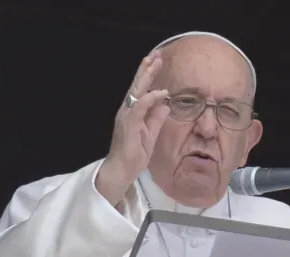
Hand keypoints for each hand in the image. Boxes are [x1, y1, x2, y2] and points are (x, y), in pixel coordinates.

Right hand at [96, 50, 170, 204]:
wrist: (123, 169)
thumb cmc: (135, 154)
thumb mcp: (151, 134)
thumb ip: (157, 119)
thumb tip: (166, 104)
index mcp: (133, 112)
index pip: (141, 89)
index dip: (149, 75)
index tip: (158, 61)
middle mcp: (127, 110)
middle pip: (137, 85)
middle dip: (147, 69)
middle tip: (156, 55)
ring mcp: (126, 116)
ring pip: (136, 91)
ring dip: (146, 76)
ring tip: (155, 63)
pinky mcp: (128, 124)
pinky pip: (139, 107)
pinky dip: (149, 98)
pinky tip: (160, 92)